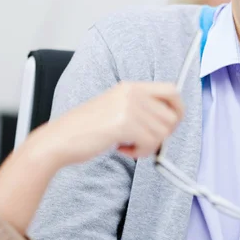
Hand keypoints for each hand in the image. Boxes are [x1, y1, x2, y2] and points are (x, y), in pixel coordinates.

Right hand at [46, 81, 184, 164]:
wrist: (60, 139)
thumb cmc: (85, 129)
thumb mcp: (116, 107)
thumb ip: (140, 108)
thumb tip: (170, 120)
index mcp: (130, 86)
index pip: (171, 89)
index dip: (179, 108)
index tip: (173, 123)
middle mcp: (132, 93)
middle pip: (171, 115)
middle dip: (163, 134)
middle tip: (146, 141)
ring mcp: (128, 106)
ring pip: (162, 132)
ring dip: (149, 145)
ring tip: (130, 146)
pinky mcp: (124, 124)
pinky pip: (150, 143)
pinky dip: (141, 152)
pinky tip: (124, 150)